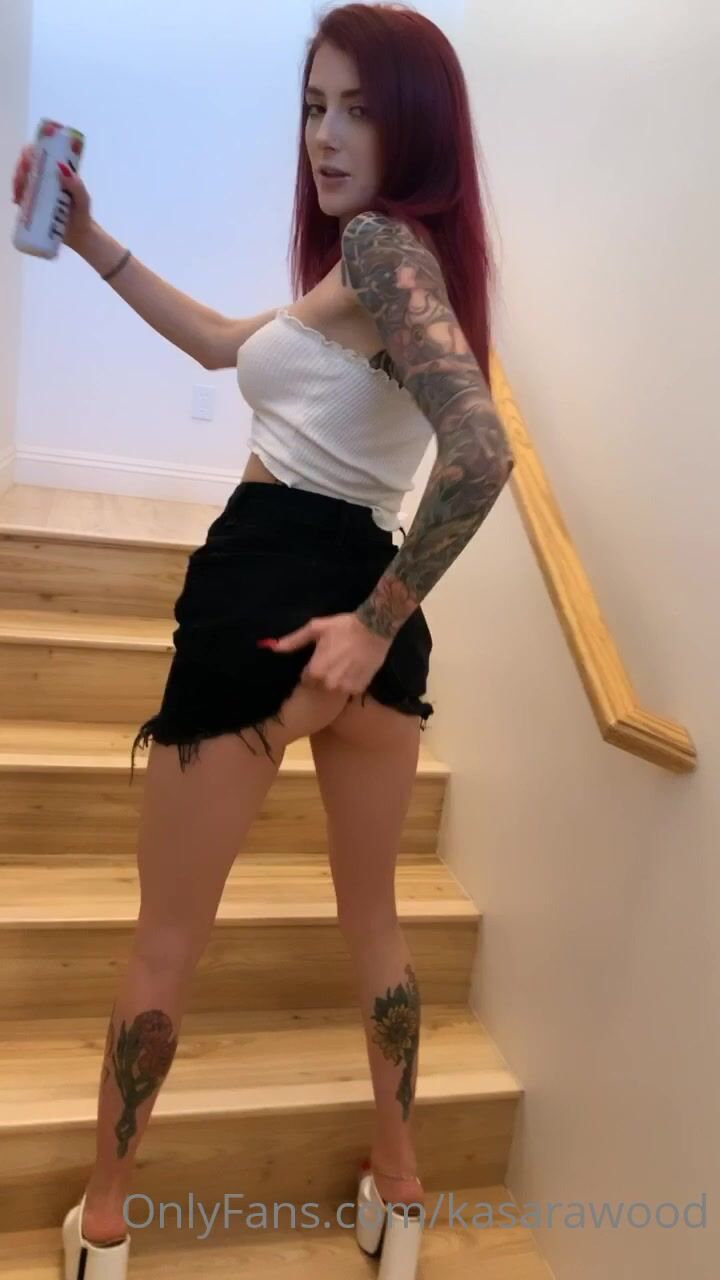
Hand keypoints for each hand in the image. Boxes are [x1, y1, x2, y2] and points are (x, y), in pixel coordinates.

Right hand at [12, 142, 93, 252]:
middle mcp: (46, 179)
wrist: (79, 236)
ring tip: (20, 194)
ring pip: (22, 180)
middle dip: (21, 170)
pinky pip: (21, 196)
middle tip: (22, 181)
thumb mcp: (84, 199)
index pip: (41, 154)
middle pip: (28, 166)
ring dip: (17, 183)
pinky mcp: (34, 204)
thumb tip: (61, 167)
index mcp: (57, 172)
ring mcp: (39, 191)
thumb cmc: (83, 214)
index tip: (29, 162)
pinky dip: (17, 196)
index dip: (31, 154)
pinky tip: (17, 201)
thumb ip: (76, 185)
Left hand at [266, 611, 391, 696]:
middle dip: (324, 675)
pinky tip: (355, 668)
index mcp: (316, 671)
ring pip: (335, 688)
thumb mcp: (316, 628)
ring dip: (337, 679)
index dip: (311, 669)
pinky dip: (351, 681)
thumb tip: (273, 648)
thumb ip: (294, 641)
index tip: (319, 659)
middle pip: (320, 685)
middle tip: (334, 659)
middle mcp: (330, 683)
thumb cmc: (343, 627)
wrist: (375, 628)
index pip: (306, 679)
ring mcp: (346, 687)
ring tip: (345, 663)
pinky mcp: (360, 687)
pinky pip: (349, 689)